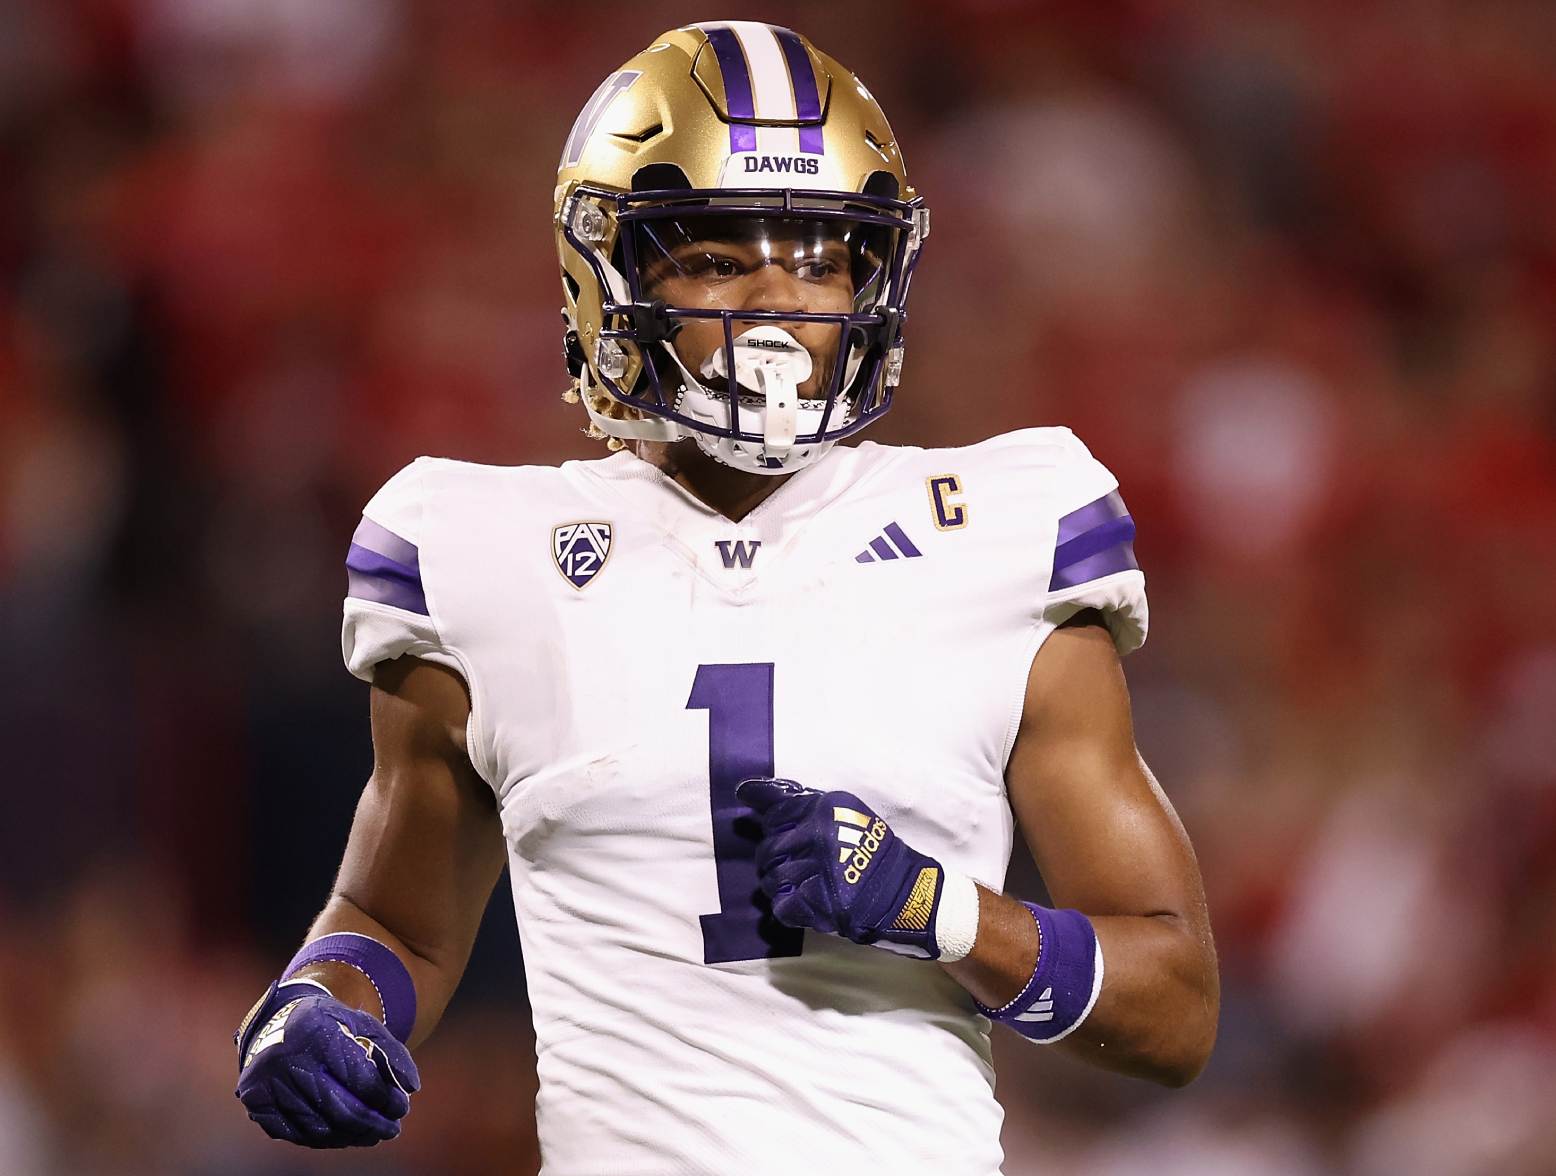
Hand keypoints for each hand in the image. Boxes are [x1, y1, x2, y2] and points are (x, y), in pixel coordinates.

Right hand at [235, 980, 419, 1147]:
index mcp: (320, 1033)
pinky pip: (296, 1133)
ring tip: (371, 1135)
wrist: (279, 1021)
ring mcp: (267, 1083)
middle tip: (391, 1130)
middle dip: (372, 1124)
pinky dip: (323, 1139)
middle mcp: (288, 1059)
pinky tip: (342, 1136)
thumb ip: (390, 1052)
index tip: (401, 1109)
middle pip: (340, 1108)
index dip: (386, 1099)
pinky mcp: (256, 1102)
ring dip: (350, 1136)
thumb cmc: (329, 1025)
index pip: (361, 1079)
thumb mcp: (362, 1024)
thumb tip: (410, 1087)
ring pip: (318, 1126)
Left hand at [737, 777, 949, 958]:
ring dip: (780, 886)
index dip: (768, 821)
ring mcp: (818, 869)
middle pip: (768, 849)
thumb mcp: (846, 814)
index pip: (775, 811)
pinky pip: (783, 906)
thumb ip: (803, 804)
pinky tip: (805, 903)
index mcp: (825, 809)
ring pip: (771, 880)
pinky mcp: (820, 902)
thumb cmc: (875, 851)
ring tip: (801, 886)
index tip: (757, 813)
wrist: (908, 892)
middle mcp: (819, 835)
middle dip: (773, 860)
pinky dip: (789, 907)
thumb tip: (749, 791)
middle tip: (793, 866)